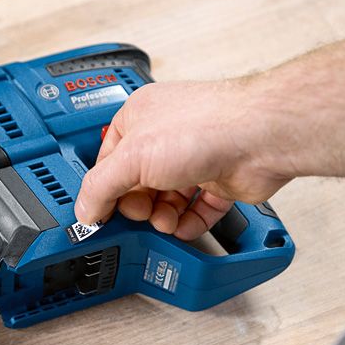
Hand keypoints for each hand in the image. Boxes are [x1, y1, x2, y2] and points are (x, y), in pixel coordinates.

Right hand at [74, 80, 292, 239]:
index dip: (104, 188)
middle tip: (141, 214)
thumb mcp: (132, 158)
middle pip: (138, 183)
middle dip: (138, 206)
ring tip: (166, 222)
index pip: (108, 159)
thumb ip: (101, 187)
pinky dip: (189, 222)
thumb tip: (84, 211)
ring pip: (167, 198)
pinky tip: (184, 226)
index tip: (100, 213)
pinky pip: (197, 208)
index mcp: (139, 118)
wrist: (261, 138)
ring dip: (163, 217)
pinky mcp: (219, 179)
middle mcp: (166, 136)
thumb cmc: (204, 127)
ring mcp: (194, 157)